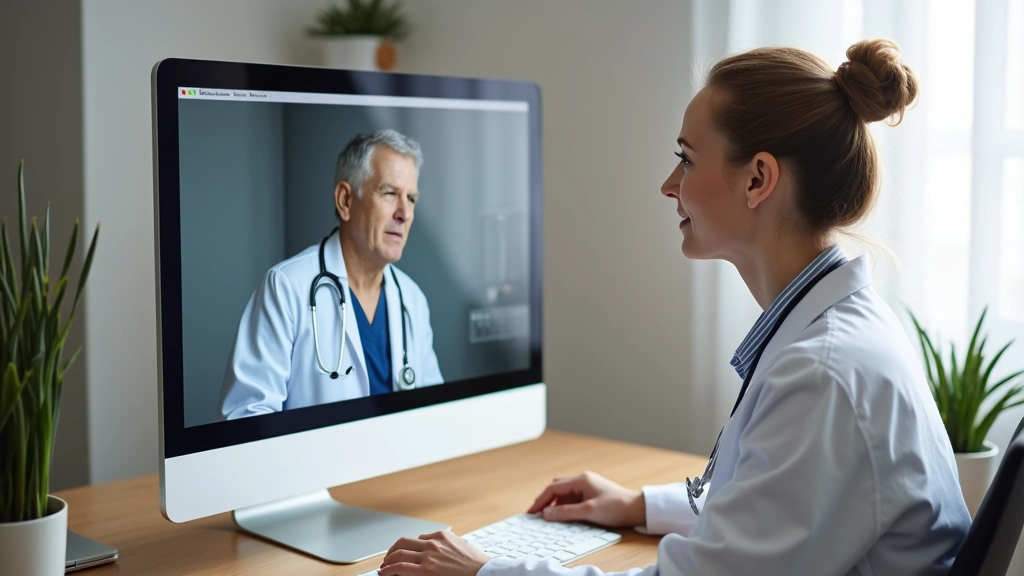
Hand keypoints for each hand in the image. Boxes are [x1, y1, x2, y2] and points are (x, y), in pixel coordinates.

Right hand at [378, 530, 489, 575]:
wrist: (483, 574)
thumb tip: (401, 574)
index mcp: (427, 570)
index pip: (397, 567)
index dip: (387, 570)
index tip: (384, 572)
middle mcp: (430, 554)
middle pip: (398, 551)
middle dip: (388, 558)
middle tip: (386, 563)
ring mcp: (437, 542)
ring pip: (408, 540)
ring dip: (398, 547)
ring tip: (396, 553)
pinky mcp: (444, 535)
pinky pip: (424, 536)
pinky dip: (417, 542)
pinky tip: (417, 548)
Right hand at [527, 470, 644, 526]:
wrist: (638, 509)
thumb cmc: (616, 507)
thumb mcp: (588, 511)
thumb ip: (566, 512)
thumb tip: (546, 514)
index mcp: (581, 479)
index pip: (553, 488)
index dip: (541, 500)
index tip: (532, 512)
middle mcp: (583, 479)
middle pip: (557, 488)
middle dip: (546, 500)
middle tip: (537, 514)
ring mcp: (588, 486)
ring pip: (565, 493)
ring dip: (556, 504)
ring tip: (550, 517)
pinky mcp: (593, 493)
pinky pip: (573, 498)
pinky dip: (566, 506)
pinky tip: (564, 515)